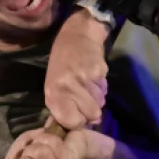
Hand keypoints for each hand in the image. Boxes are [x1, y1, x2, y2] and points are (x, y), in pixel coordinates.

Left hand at [44, 9, 109, 129]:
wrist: (78, 35)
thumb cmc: (62, 62)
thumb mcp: (54, 85)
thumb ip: (66, 107)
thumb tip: (90, 123)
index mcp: (53, 92)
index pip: (72, 122)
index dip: (78, 121)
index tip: (78, 113)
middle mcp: (67, 86)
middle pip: (91, 114)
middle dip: (91, 109)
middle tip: (84, 96)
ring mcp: (84, 78)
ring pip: (101, 103)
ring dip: (97, 97)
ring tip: (88, 83)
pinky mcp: (99, 71)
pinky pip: (105, 89)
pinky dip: (101, 86)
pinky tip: (93, 75)